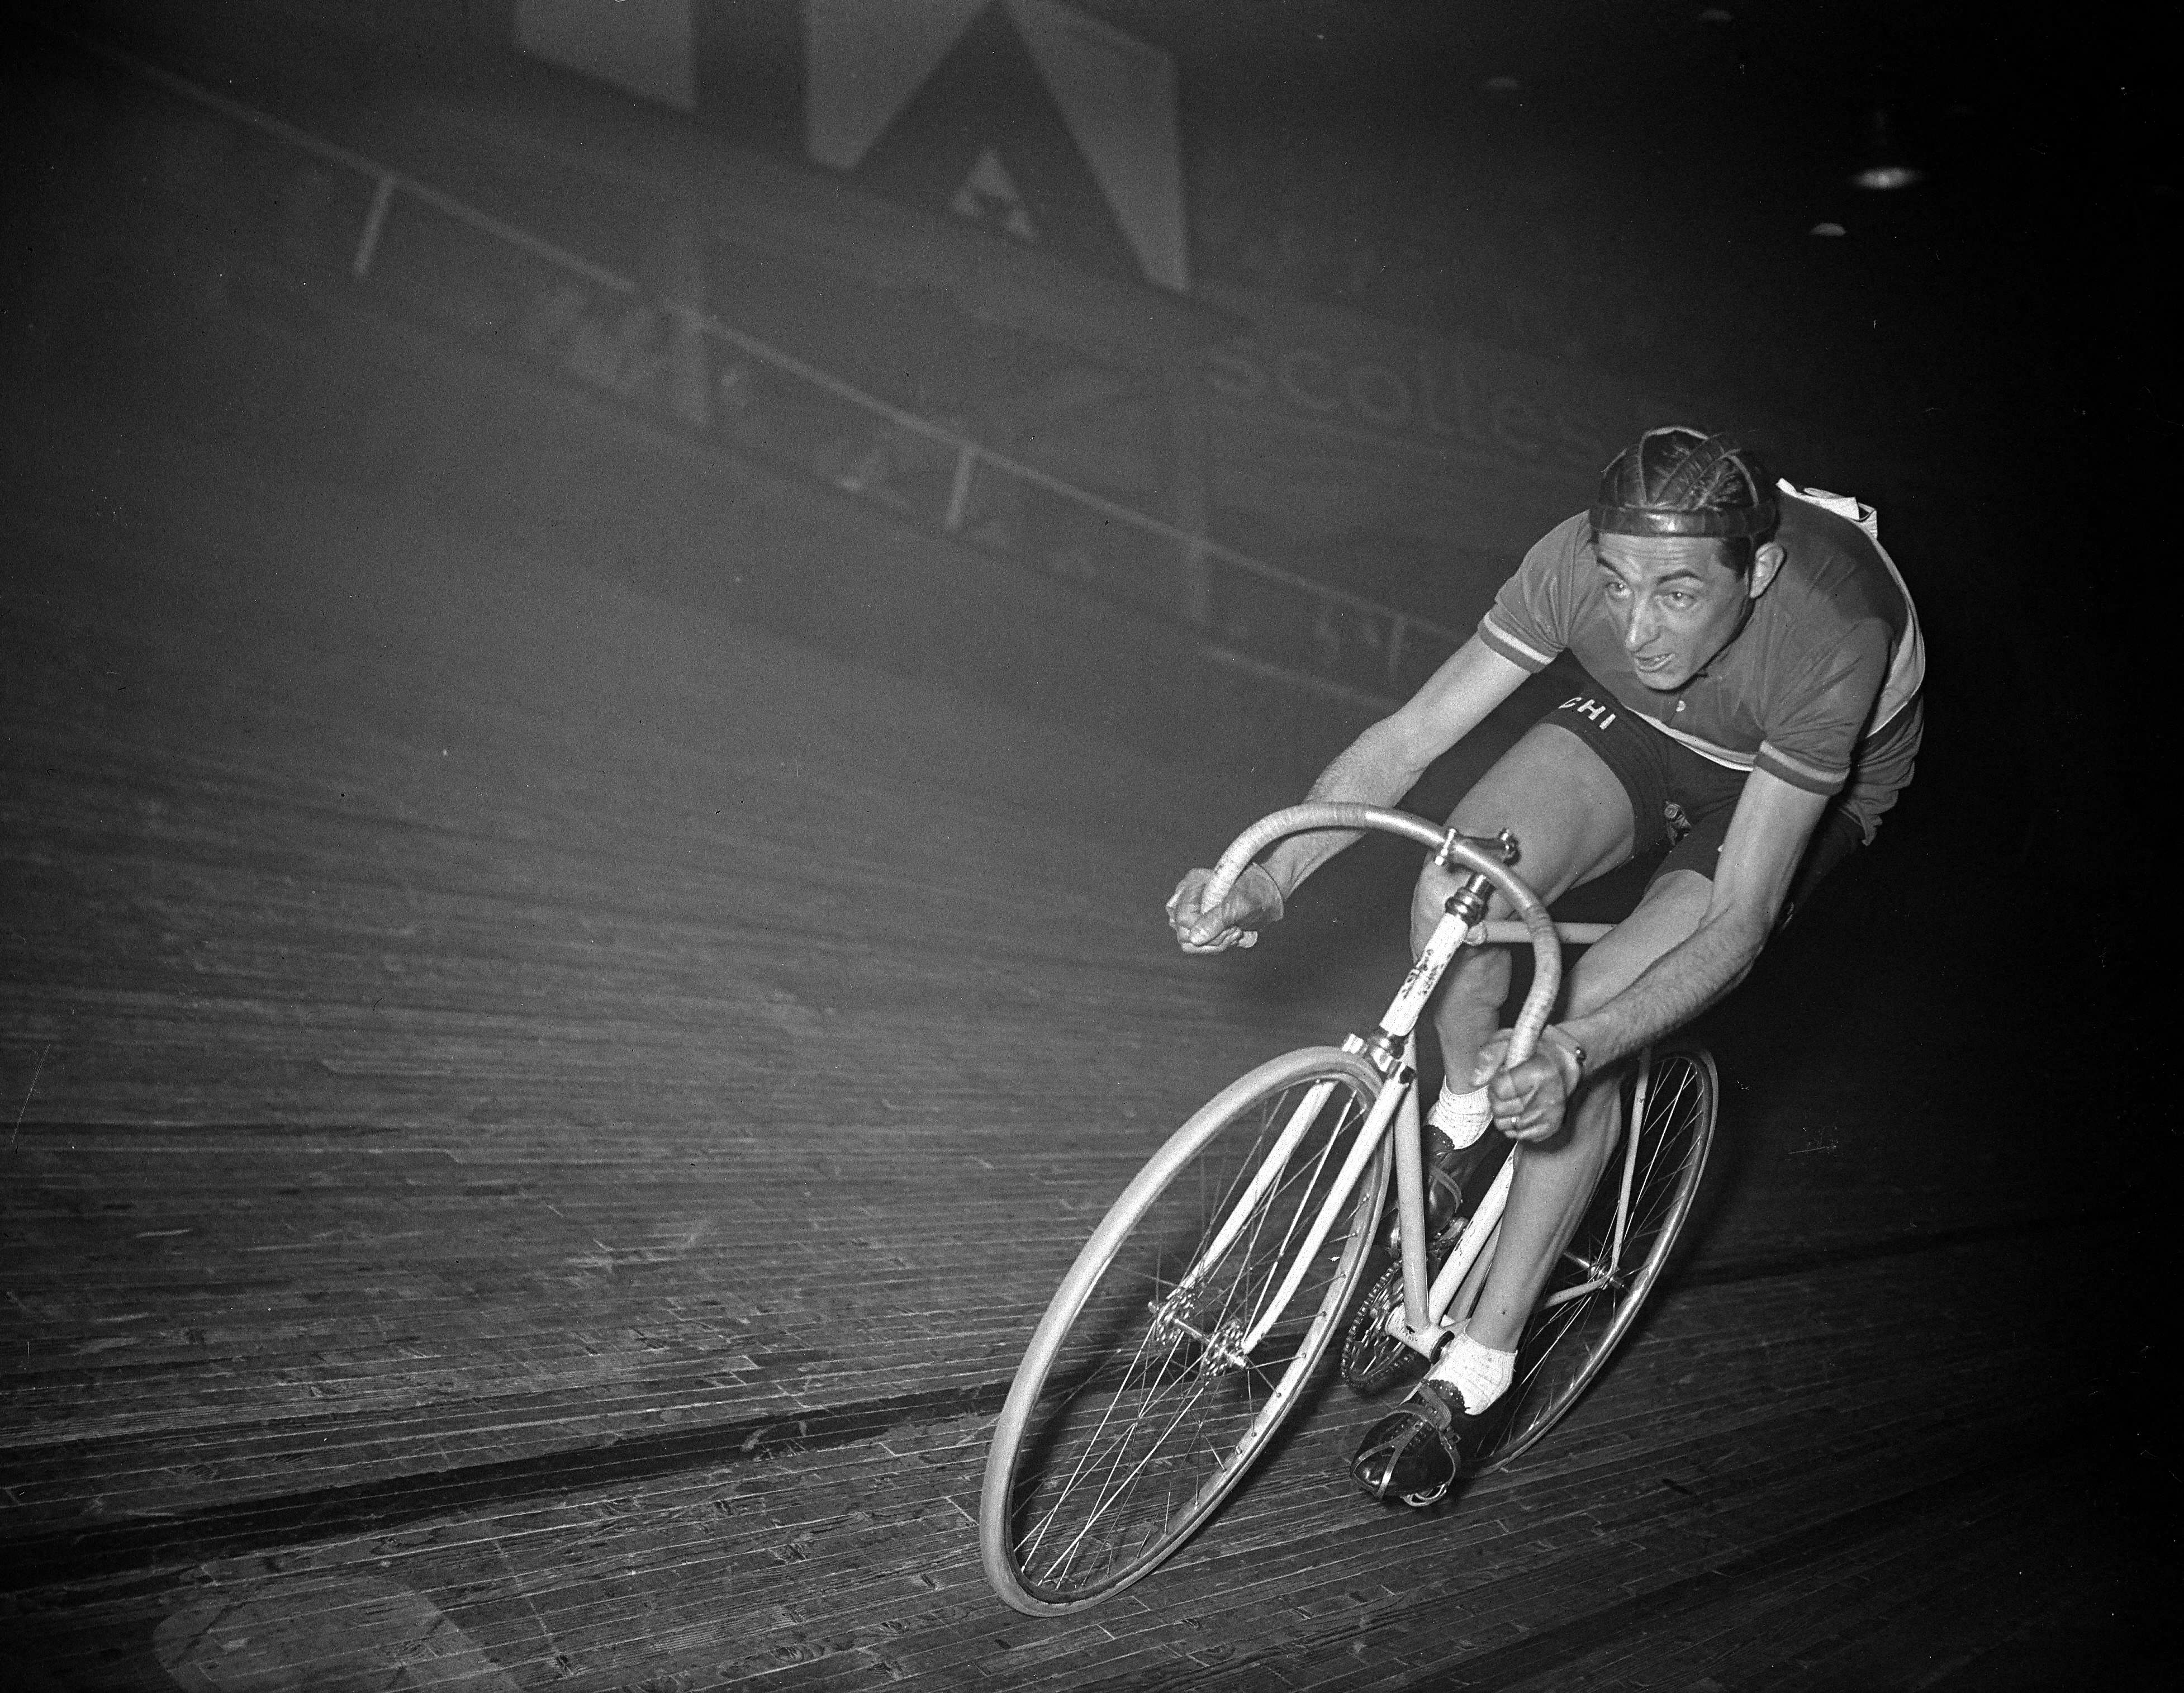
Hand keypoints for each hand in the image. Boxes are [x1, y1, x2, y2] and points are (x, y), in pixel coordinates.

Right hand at [1165, 864, 1284, 952]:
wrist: (1268, 894)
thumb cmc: (1256, 891)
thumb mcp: (1238, 904)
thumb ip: (1216, 920)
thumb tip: (1194, 938)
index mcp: (1193, 885)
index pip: (1181, 916)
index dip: (1202, 927)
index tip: (1226, 925)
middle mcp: (1188, 898)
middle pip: (1182, 933)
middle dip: (1211, 938)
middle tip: (1233, 929)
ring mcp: (1193, 912)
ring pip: (1189, 943)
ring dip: (1215, 943)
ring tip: (1235, 932)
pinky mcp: (1201, 925)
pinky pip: (1199, 945)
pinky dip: (1217, 945)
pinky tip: (1232, 934)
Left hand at [1471, 1027, 1584, 1142]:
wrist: (1565, 1063)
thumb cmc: (1534, 1051)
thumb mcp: (1509, 1041)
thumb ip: (1489, 1057)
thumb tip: (1475, 1080)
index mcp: (1538, 1074)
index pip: (1499, 1090)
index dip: (1496, 1082)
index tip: (1505, 1074)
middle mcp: (1547, 1098)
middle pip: (1500, 1110)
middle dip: (1497, 1099)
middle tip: (1508, 1087)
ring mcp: (1550, 1116)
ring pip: (1506, 1126)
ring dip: (1505, 1113)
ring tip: (1515, 1098)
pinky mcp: (1551, 1128)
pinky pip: (1519, 1135)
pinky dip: (1516, 1124)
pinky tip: (1523, 1109)